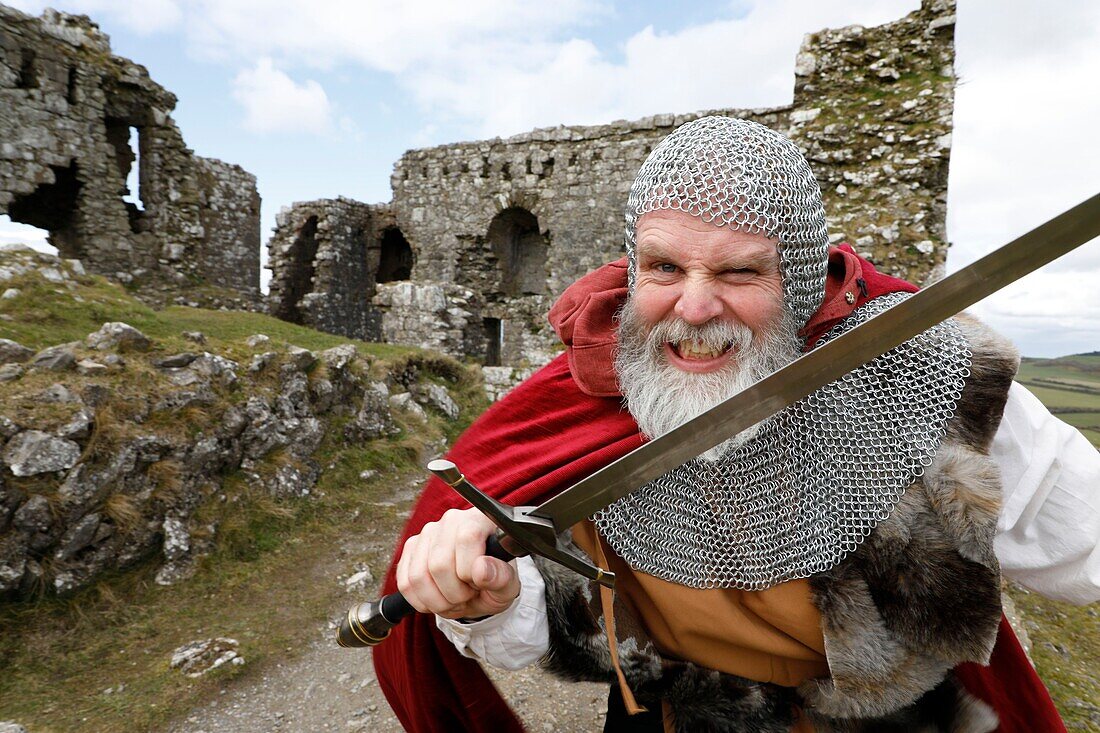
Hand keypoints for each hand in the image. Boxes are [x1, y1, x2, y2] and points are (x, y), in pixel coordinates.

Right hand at [396, 507, 520, 619]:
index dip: (470, 571)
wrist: (478, 591)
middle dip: (454, 593)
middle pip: (439, 563)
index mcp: (480, 520)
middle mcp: (451, 520)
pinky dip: (422, 601)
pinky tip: (438, 599)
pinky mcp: (410, 549)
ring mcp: (427, 533)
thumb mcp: (507, 586)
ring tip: (454, 599)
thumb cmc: (494, 583)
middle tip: (467, 595)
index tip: (478, 583)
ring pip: (418, 576)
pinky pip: (405, 583)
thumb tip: (481, 569)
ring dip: (438, 601)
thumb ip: (501, 577)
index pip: (467, 538)